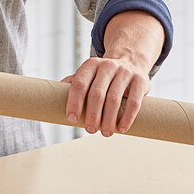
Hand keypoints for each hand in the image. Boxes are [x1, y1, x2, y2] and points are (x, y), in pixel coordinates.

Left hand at [62, 10, 164, 135]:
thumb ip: (74, 84)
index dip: (74, 103)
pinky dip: (127, 118)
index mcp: (90, 65)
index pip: (79, 84)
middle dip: (92, 115)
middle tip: (90, 130)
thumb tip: (52, 98)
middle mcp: (107, 66)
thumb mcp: (88, 74)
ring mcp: (125, 72)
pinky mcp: (141, 80)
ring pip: (114, 99)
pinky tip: (121, 129)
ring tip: (105, 133)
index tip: (72, 120)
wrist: (130, 60)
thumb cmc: (103, 75)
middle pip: (97, 93)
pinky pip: (134, 102)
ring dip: (108, 119)